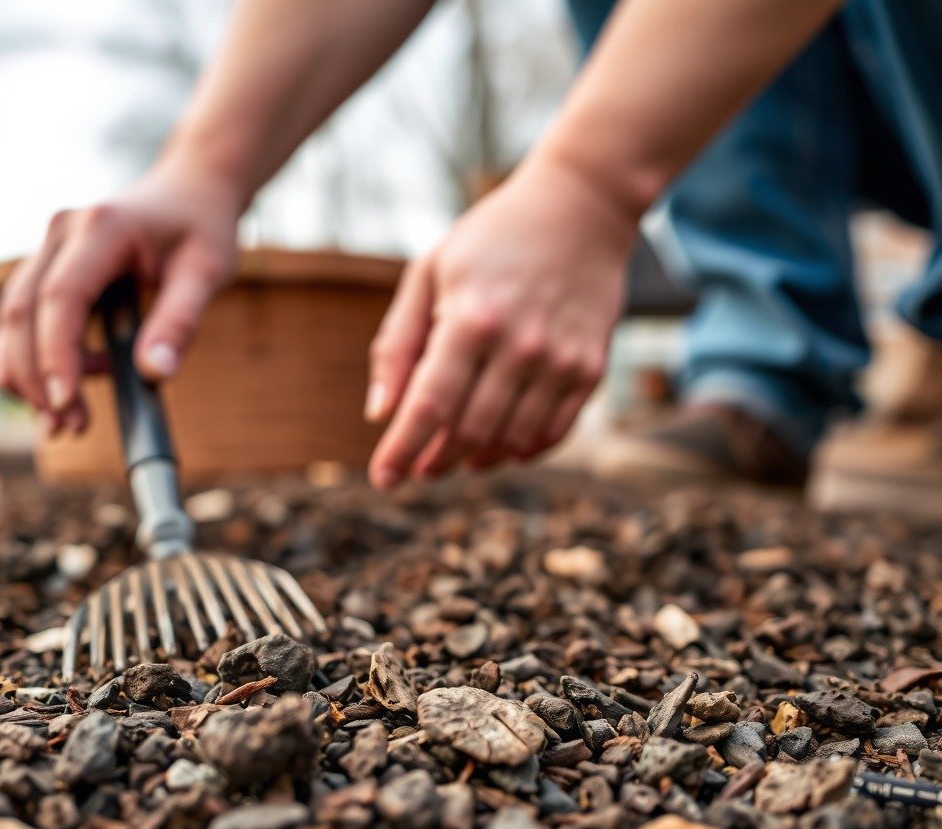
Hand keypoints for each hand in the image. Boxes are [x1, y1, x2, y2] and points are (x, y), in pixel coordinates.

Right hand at [0, 161, 239, 433]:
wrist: (192, 190)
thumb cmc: (203, 229)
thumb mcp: (207, 272)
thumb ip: (180, 321)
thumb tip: (155, 374)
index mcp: (100, 228)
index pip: (61, 298)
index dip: (58, 354)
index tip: (68, 402)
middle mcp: (61, 232)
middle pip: (22, 311)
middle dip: (36, 377)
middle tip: (67, 429)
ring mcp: (49, 248)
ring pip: (14, 317)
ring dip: (28, 375)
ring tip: (65, 424)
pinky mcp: (50, 267)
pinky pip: (27, 318)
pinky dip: (38, 359)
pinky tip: (76, 388)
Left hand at [365, 155, 635, 488]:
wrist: (582, 208)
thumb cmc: (490, 240)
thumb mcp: (429, 273)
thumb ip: (397, 344)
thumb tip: (380, 413)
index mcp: (471, 318)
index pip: (429, 406)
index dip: (401, 450)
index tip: (383, 478)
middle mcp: (520, 346)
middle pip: (468, 433)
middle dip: (436, 461)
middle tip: (420, 466)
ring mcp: (561, 362)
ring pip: (511, 442)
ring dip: (476, 460)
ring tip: (457, 457)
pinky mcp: (590, 370)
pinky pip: (552, 433)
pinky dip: (521, 451)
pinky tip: (501, 448)